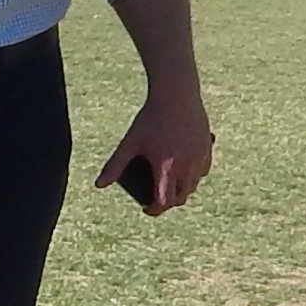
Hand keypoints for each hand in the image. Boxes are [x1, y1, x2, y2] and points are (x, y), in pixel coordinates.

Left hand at [96, 87, 216, 212]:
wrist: (175, 95)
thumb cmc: (150, 119)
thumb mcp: (130, 142)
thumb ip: (115, 165)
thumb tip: (99, 185)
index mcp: (166, 167)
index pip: (164, 201)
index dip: (156, 210)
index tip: (147, 209)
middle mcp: (185, 165)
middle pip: (181, 197)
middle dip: (168, 202)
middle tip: (157, 199)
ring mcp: (199, 157)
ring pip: (193, 185)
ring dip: (181, 190)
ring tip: (168, 185)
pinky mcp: (207, 148)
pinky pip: (202, 171)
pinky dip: (192, 175)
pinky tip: (182, 171)